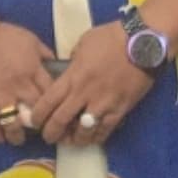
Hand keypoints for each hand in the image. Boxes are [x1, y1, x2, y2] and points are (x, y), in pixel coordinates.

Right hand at [0, 19, 58, 147]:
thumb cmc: (2, 36)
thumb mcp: (31, 41)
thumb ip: (45, 56)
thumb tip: (58, 68)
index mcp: (33, 70)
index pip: (51, 95)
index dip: (56, 108)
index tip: (56, 114)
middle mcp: (18, 86)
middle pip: (36, 113)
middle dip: (41, 124)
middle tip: (41, 129)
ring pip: (13, 124)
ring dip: (18, 135)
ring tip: (20, 138)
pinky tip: (1, 138)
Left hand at [32, 22, 153, 149]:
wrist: (143, 43)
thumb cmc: (112, 37)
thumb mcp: (84, 43)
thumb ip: (74, 60)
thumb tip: (70, 69)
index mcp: (73, 77)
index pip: (48, 102)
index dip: (37, 116)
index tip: (34, 121)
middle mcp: (85, 94)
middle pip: (61, 121)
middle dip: (51, 133)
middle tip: (48, 136)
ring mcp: (103, 104)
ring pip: (83, 131)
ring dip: (74, 139)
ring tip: (70, 140)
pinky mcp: (120, 109)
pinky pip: (105, 130)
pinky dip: (96, 137)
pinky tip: (91, 138)